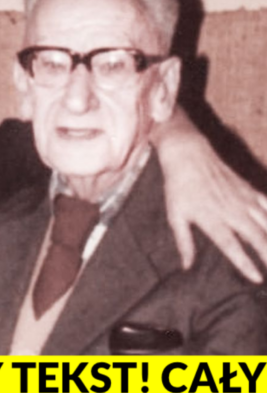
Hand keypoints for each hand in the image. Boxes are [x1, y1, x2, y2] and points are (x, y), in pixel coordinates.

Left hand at [154, 108, 266, 282]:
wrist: (188, 155)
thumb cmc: (178, 188)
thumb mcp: (175, 216)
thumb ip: (183, 242)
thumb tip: (186, 266)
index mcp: (212, 218)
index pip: (232, 246)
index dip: (245, 263)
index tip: (257, 278)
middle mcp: (231, 210)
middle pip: (256, 236)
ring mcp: (242, 199)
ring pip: (266, 222)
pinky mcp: (247, 189)